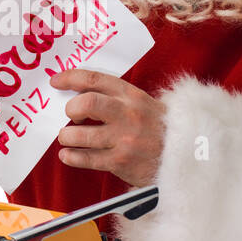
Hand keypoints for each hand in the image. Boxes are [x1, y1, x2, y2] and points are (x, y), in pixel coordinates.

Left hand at [49, 69, 165, 185]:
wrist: (185, 155)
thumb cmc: (157, 128)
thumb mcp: (142, 103)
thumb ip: (115, 96)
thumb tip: (78, 92)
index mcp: (132, 95)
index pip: (95, 79)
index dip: (70, 78)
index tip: (56, 81)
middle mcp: (128, 114)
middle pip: (86, 103)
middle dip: (70, 109)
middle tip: (70, 115)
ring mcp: (124, 139)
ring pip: (80, 135)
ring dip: (66, 136)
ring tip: (67, 137)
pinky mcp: (121, 162)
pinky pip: (86, 159)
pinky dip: (71, 157)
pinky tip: (67, 155)